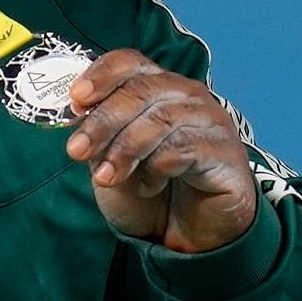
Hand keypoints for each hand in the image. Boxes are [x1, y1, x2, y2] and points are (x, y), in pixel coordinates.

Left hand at [60, 56, 265, 254]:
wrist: (189, 238)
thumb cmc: (151, 192)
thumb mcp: (111, 162)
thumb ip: (99, 137)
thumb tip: (78, 113)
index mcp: (159, 89)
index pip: (131, 62)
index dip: (101, 75)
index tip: (75, 101)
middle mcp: (188, 96)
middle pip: (142, 89)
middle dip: (103, 121)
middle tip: (76, 151)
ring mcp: (211, 121)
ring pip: (162, 118)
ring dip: (125, 149)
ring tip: (107, 178)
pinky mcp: (226, 151)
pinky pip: (185, 148)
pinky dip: (157, 168)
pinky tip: (149, 186)